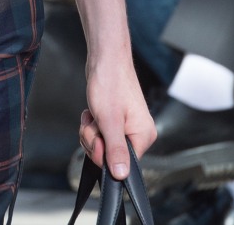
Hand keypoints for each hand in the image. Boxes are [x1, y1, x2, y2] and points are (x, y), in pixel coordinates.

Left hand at [80, 55, 156, 176]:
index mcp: (143, 136)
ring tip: (94, 113)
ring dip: (91, 131)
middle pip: (109, 154)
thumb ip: (115, 150)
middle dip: (94, 140)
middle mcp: (137, 132)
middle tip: (94, 121)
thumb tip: (121, 175)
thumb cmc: (110, 82)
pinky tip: (92, 111)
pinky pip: (99, 132)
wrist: (105, 57)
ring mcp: (125, 125)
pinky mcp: (114, 118)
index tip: (98, 138)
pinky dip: (91, 123)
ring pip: (101, 143)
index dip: (104, 155)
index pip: (123, 164)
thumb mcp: (110, 120)